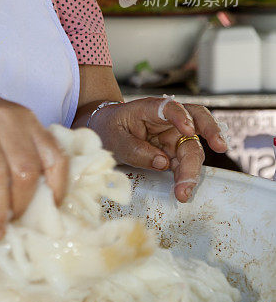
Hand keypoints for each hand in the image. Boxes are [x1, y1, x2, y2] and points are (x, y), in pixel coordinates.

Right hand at [0, 69, 67, 239]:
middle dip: (20, 207)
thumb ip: (22, 157)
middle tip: (11, 226)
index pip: (54, 158)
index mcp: (26, 121)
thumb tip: (32, 213)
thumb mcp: (9, 129)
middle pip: (24, 170)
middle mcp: (4, 120)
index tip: (45, 214)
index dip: (54, 191)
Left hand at [89, 96, 227, 200]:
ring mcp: (174, 137)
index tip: (189, 129)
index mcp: (151, 109)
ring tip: (183, 193)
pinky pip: (186, 163)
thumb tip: (162, 162)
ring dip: (191, 172)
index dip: (182, 116)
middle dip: (194, 154)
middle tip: (191, 176)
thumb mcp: (114, 137)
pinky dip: (187, 177)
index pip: (171, 108)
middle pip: (194, 129)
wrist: (106, 132)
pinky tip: (183, 190)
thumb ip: (134, 148)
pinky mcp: (175, 152)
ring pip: (193, 150)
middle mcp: (169, 121)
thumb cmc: (111, 128)